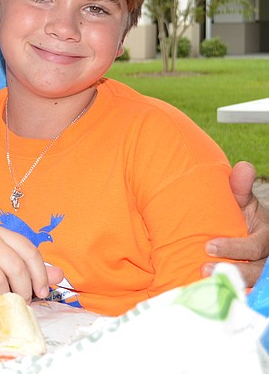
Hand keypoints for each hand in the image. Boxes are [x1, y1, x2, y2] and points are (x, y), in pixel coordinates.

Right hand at [0, 227, 63, 301]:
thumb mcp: (5, 262)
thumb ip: (31, 269)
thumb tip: (59, 275)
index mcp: (1, 234)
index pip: (28, 251)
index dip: (39, 274)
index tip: (41, 293)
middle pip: (15, 267)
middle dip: (23, 290)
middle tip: (21, 302)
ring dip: (3, 297)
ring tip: (2, 302)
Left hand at [204, 161, 268, 286]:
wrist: (242, 231)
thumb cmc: (240, 215)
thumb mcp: (243, 202)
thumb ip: (240, 188)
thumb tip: (244, 167)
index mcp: (267, 236)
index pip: (255, 246)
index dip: (234, 248)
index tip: (208, 246)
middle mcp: (267, 258)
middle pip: (256, 271)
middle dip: (232, 271)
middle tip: (204, 269)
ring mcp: (262, 273)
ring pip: (253, 285)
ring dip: (230, 286)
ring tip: (205, 284)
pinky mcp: (254, 285)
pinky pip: (247, 295)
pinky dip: (233, 297)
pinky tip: (215, 299)